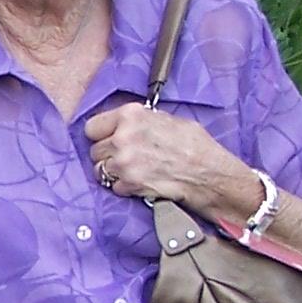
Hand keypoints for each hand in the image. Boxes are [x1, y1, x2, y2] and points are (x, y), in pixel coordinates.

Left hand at [85, 103, 257, 217]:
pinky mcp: (129, 184)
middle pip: (95, 150)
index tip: (107, 139)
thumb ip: (140, 120)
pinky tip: (140, 181)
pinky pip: (114, 187)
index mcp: (130, 115)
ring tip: (132, 170)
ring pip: (100, 170)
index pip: (92, 127)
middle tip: (125, 158)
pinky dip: (124, 187)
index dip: (100, 135)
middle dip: (107, 155)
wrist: (208, 173)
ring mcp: (123, 163)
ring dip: (113, 172)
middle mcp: (122, 137)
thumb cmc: (194, 144)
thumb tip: (126, 124)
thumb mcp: (167, 119)